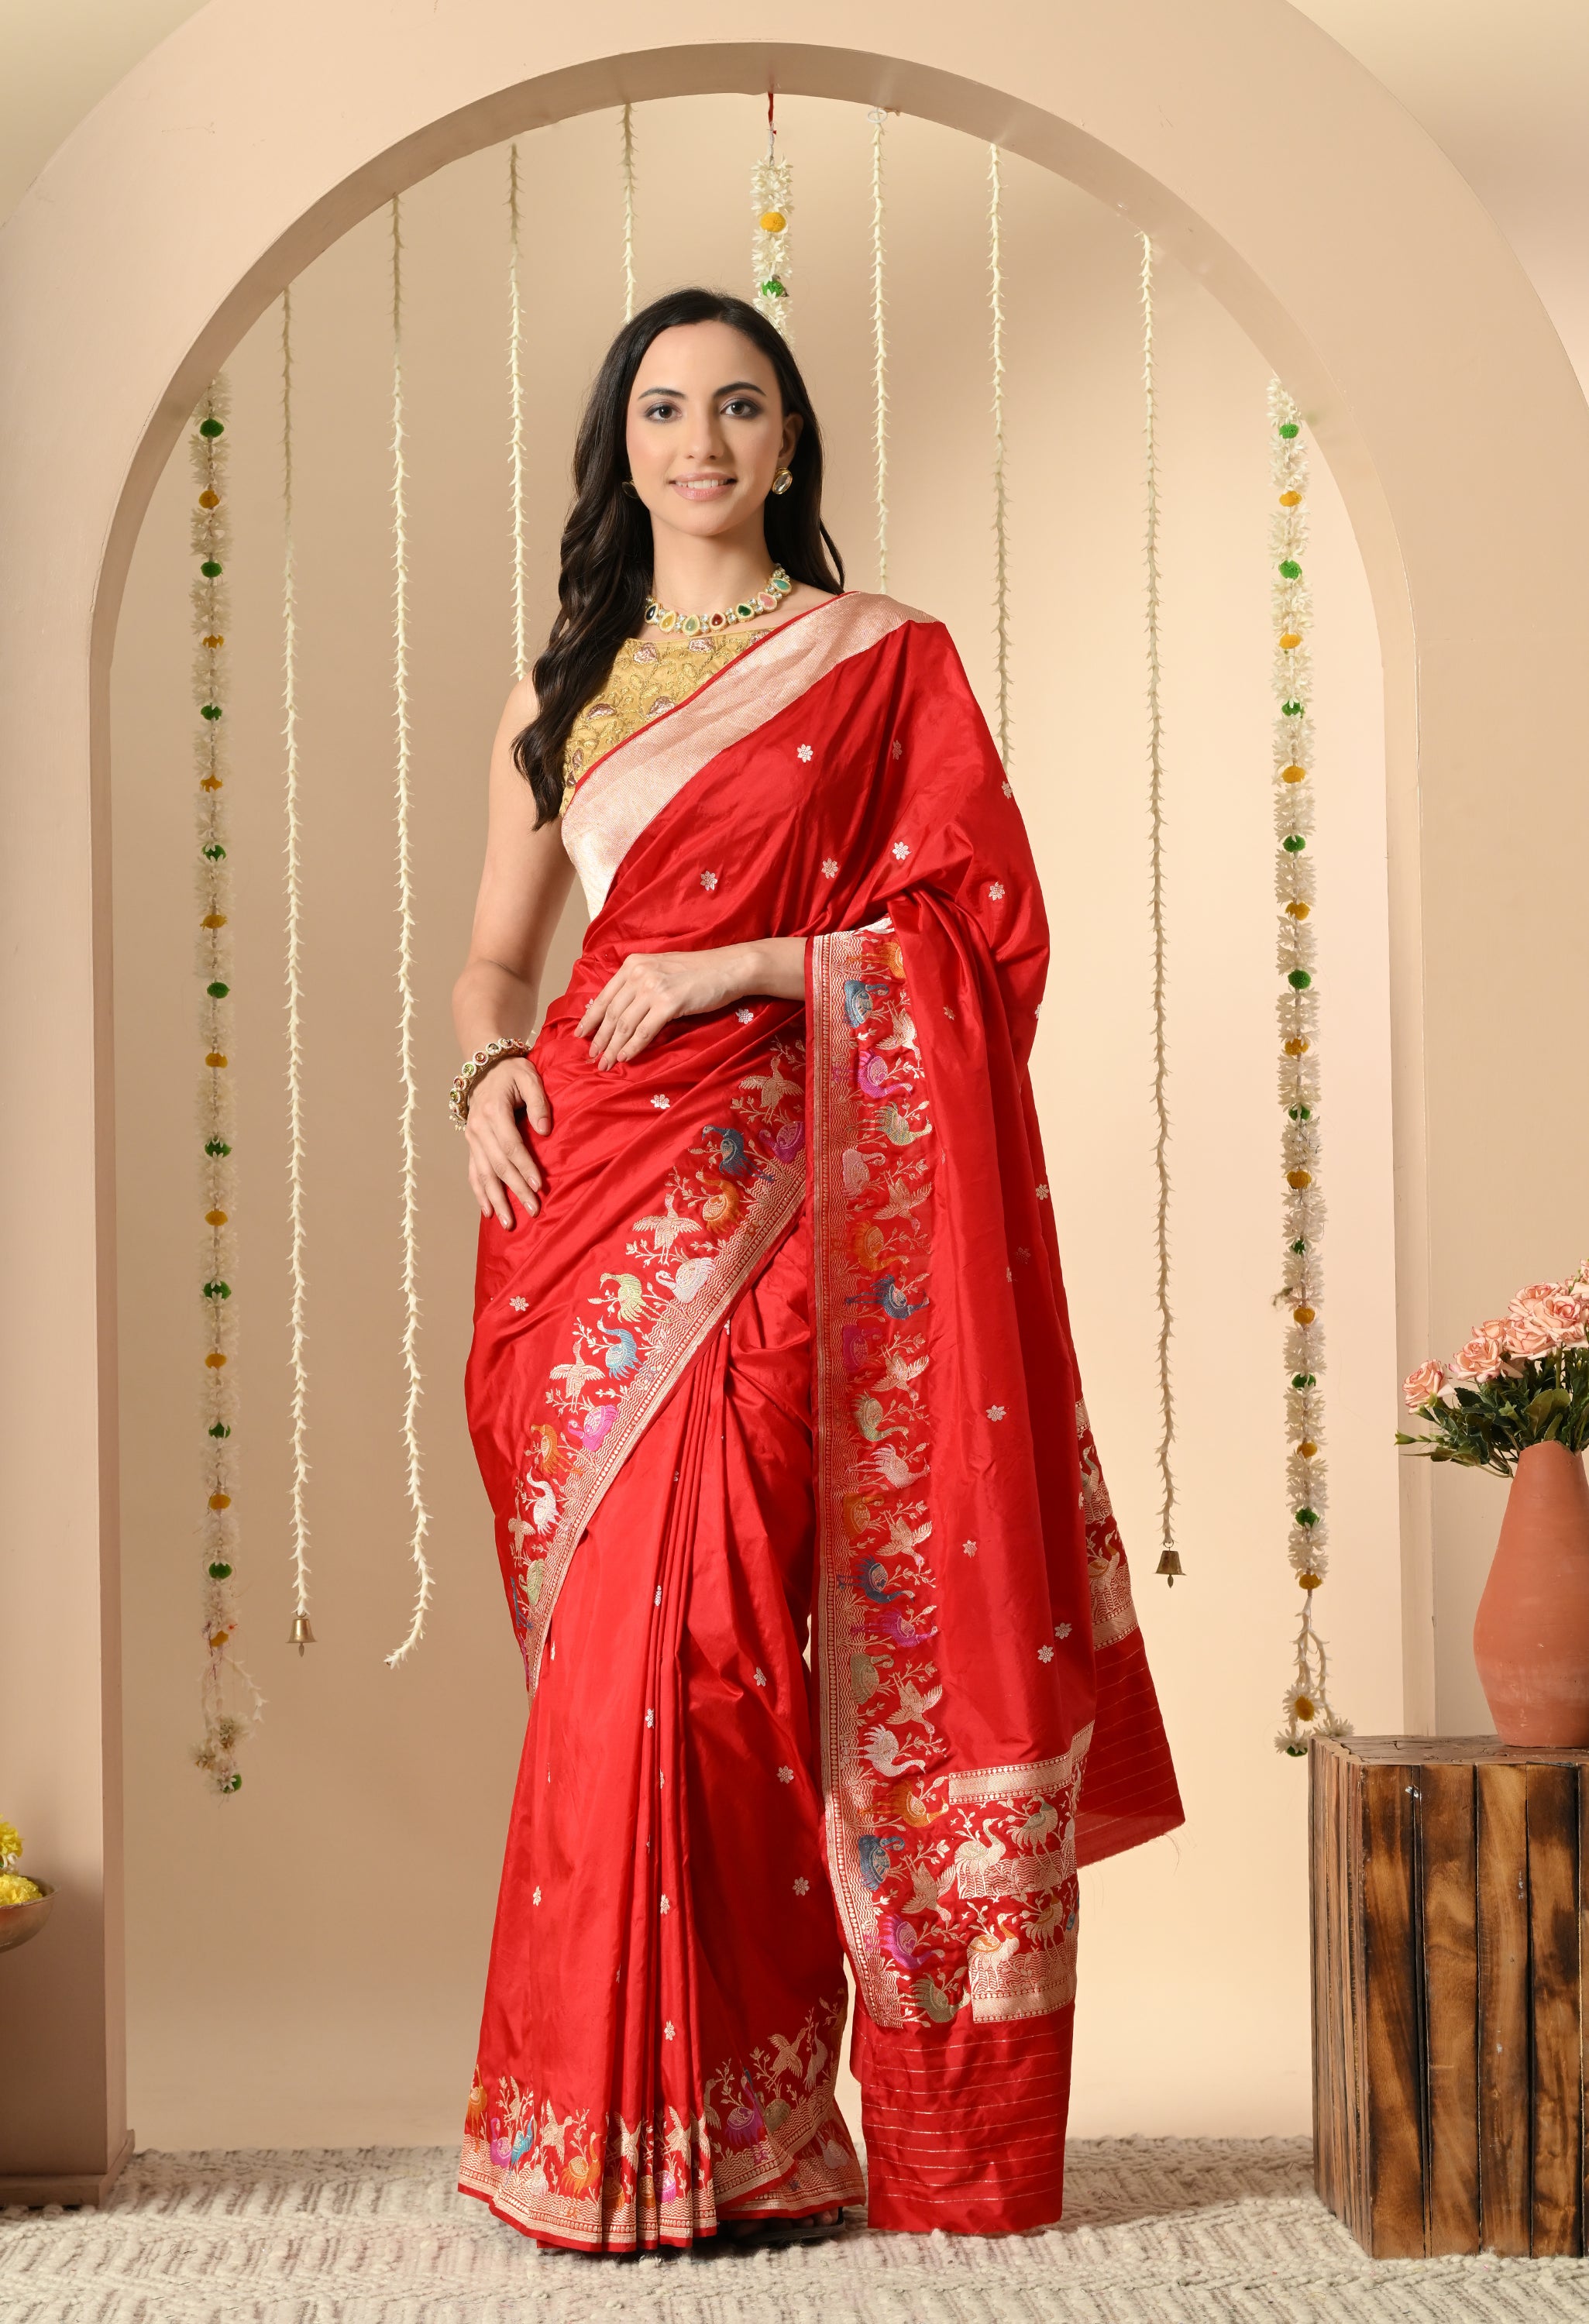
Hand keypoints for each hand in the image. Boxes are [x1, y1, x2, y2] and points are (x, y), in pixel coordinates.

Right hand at [464, 1055, 551, 1227]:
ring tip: (508, 1222)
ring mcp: (472, 1138)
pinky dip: (479, 1192)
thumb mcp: (529, 1077)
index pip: (511, 1146)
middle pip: (499, 1165)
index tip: (539, 1186)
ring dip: (496, 1199)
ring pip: (484, 1174)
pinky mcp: (471, 1144)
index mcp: (494, 1111)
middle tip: (533, 1210)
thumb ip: (538, 1102)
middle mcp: (479, 1128)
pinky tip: (487, 1211)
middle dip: (516, 1190)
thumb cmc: (511, 1072)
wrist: (483, 1066)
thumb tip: (545, 1130)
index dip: (525, 1168)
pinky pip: (473, 1172)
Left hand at [576, 941, 788, 1067]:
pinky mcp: (669, 1002)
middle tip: (591, 1057)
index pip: (605, 996)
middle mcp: (639, 973)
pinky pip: (644, 1031)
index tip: (580, 1035)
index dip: (591, 1019)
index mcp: (633, 964)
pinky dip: (632, 1046)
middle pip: (611, 1012)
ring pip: (624, 1024)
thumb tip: (619, 1012)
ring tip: (604, 1063)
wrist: (728, 968)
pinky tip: (624, 1058)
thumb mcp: (661, 970)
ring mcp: (653, 987)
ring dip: (612, 1047)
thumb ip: (639, 985)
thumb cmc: (697, 973)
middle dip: (599, 1039)